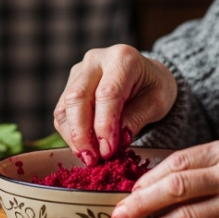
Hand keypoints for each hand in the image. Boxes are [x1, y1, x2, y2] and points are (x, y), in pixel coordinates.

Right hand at [54, 45, 177, 165]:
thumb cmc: (154, 87)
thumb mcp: (157, 102)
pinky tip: (84, 148)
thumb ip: (136, 119)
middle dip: (82, 133)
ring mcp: (79, 71)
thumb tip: (116, 140)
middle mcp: (96, 60)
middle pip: (78, 97)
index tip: (108, 151)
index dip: (105, 125)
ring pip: (65, 106)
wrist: (146, 76)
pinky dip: (70, 134)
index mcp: (123, 58)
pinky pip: (62, 112)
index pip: (107, 93)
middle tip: (93, 159)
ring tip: (89, 158)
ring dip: (74, 136)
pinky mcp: (69, 84)